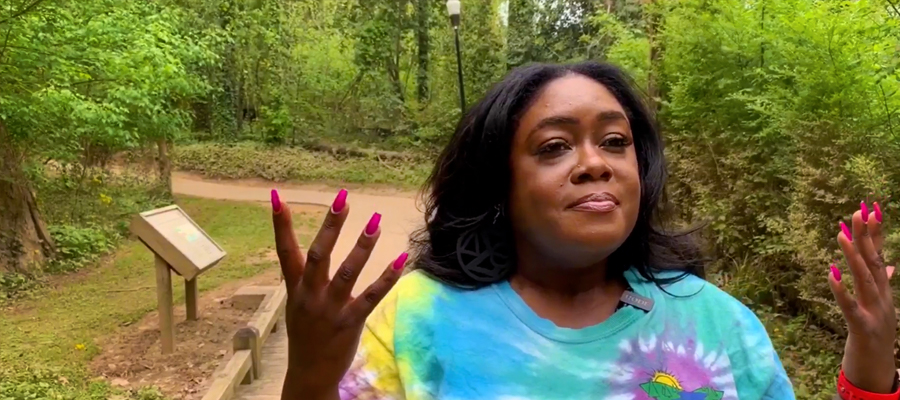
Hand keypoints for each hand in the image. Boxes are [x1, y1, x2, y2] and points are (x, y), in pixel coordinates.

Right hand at [271, 189, 406, 398]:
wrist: (309, 373)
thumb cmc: (305, 332)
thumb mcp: (295, 302)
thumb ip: (300, 274)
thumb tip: (305, 243)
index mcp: (295, 288)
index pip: (284, 250)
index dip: (281, 224)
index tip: (278, 197)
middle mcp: (310, 295)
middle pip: (318, 254)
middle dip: (330, 226)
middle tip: (342, 199)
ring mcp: (330, 309)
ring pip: (347, 272)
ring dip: (362, 246)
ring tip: (375, 222)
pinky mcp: (350, 322)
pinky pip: (371, 296)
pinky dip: (387, 278)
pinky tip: (400, 260)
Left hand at [830, 202, 897, 393]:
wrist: (878, 366)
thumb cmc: (875, 332)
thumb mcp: (879, 303)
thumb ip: (880, 280)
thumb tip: (886, 261)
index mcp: (883, 289)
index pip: (879, 255)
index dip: (876, 232)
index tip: (870, 208)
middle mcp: (882, 296)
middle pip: (873, 262)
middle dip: (866, 236)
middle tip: (857, 212)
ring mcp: (874, 311)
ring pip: (864, 280)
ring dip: (853, 257)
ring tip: (842, 235)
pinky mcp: (862, 327)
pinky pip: (850, 307)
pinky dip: (841, 290)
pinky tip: (831, 274)